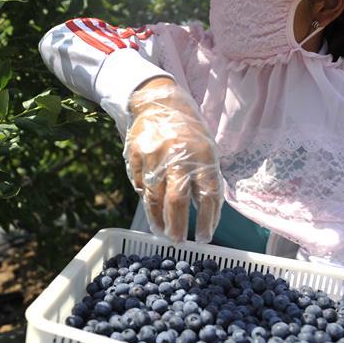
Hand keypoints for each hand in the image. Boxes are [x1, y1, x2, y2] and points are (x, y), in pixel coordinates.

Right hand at [124, 78, 222, 243]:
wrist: (158, 101)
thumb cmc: (188, 131)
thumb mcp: (206, 150)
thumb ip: (205, 178)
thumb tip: (203, 212)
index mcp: (203, 156)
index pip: (208, 196)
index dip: (207, 221)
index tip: (204, 238)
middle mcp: (178, 157)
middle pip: (177, 201)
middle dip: (177, 226)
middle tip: (176, 241)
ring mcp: (154, 156)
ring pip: (154, 197)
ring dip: (158, 219)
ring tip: (161, 231)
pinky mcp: (135, 155)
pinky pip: (140, 184)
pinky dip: (146, 198)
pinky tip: (150, 205)